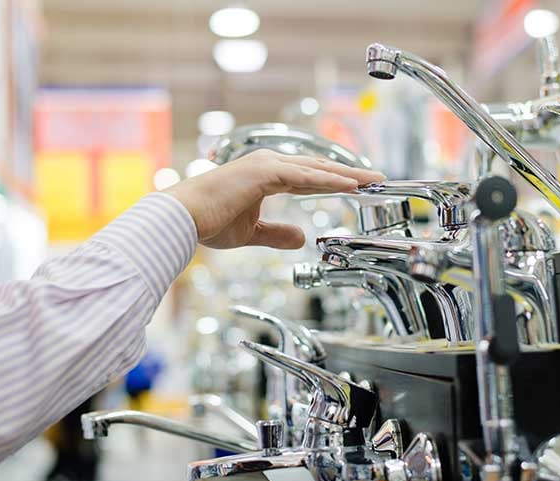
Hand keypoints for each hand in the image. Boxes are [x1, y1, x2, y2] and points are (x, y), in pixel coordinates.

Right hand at [166, 149, 384, 248]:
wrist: (183, 219)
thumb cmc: (209, 223)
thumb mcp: (251, 233)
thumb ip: (277, 234)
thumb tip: (302, 237)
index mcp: (266, 175)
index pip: (310, 177)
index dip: (335, 181)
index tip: (357, 187)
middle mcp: (268, 164)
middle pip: (319, 168)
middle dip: (349, 174)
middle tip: (376, 178)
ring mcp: (266, 165)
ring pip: (316, 169)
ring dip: (346, 174)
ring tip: (372, 179)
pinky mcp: (263, 172)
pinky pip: (303, 177)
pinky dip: (328, 180)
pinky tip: (349, 185)